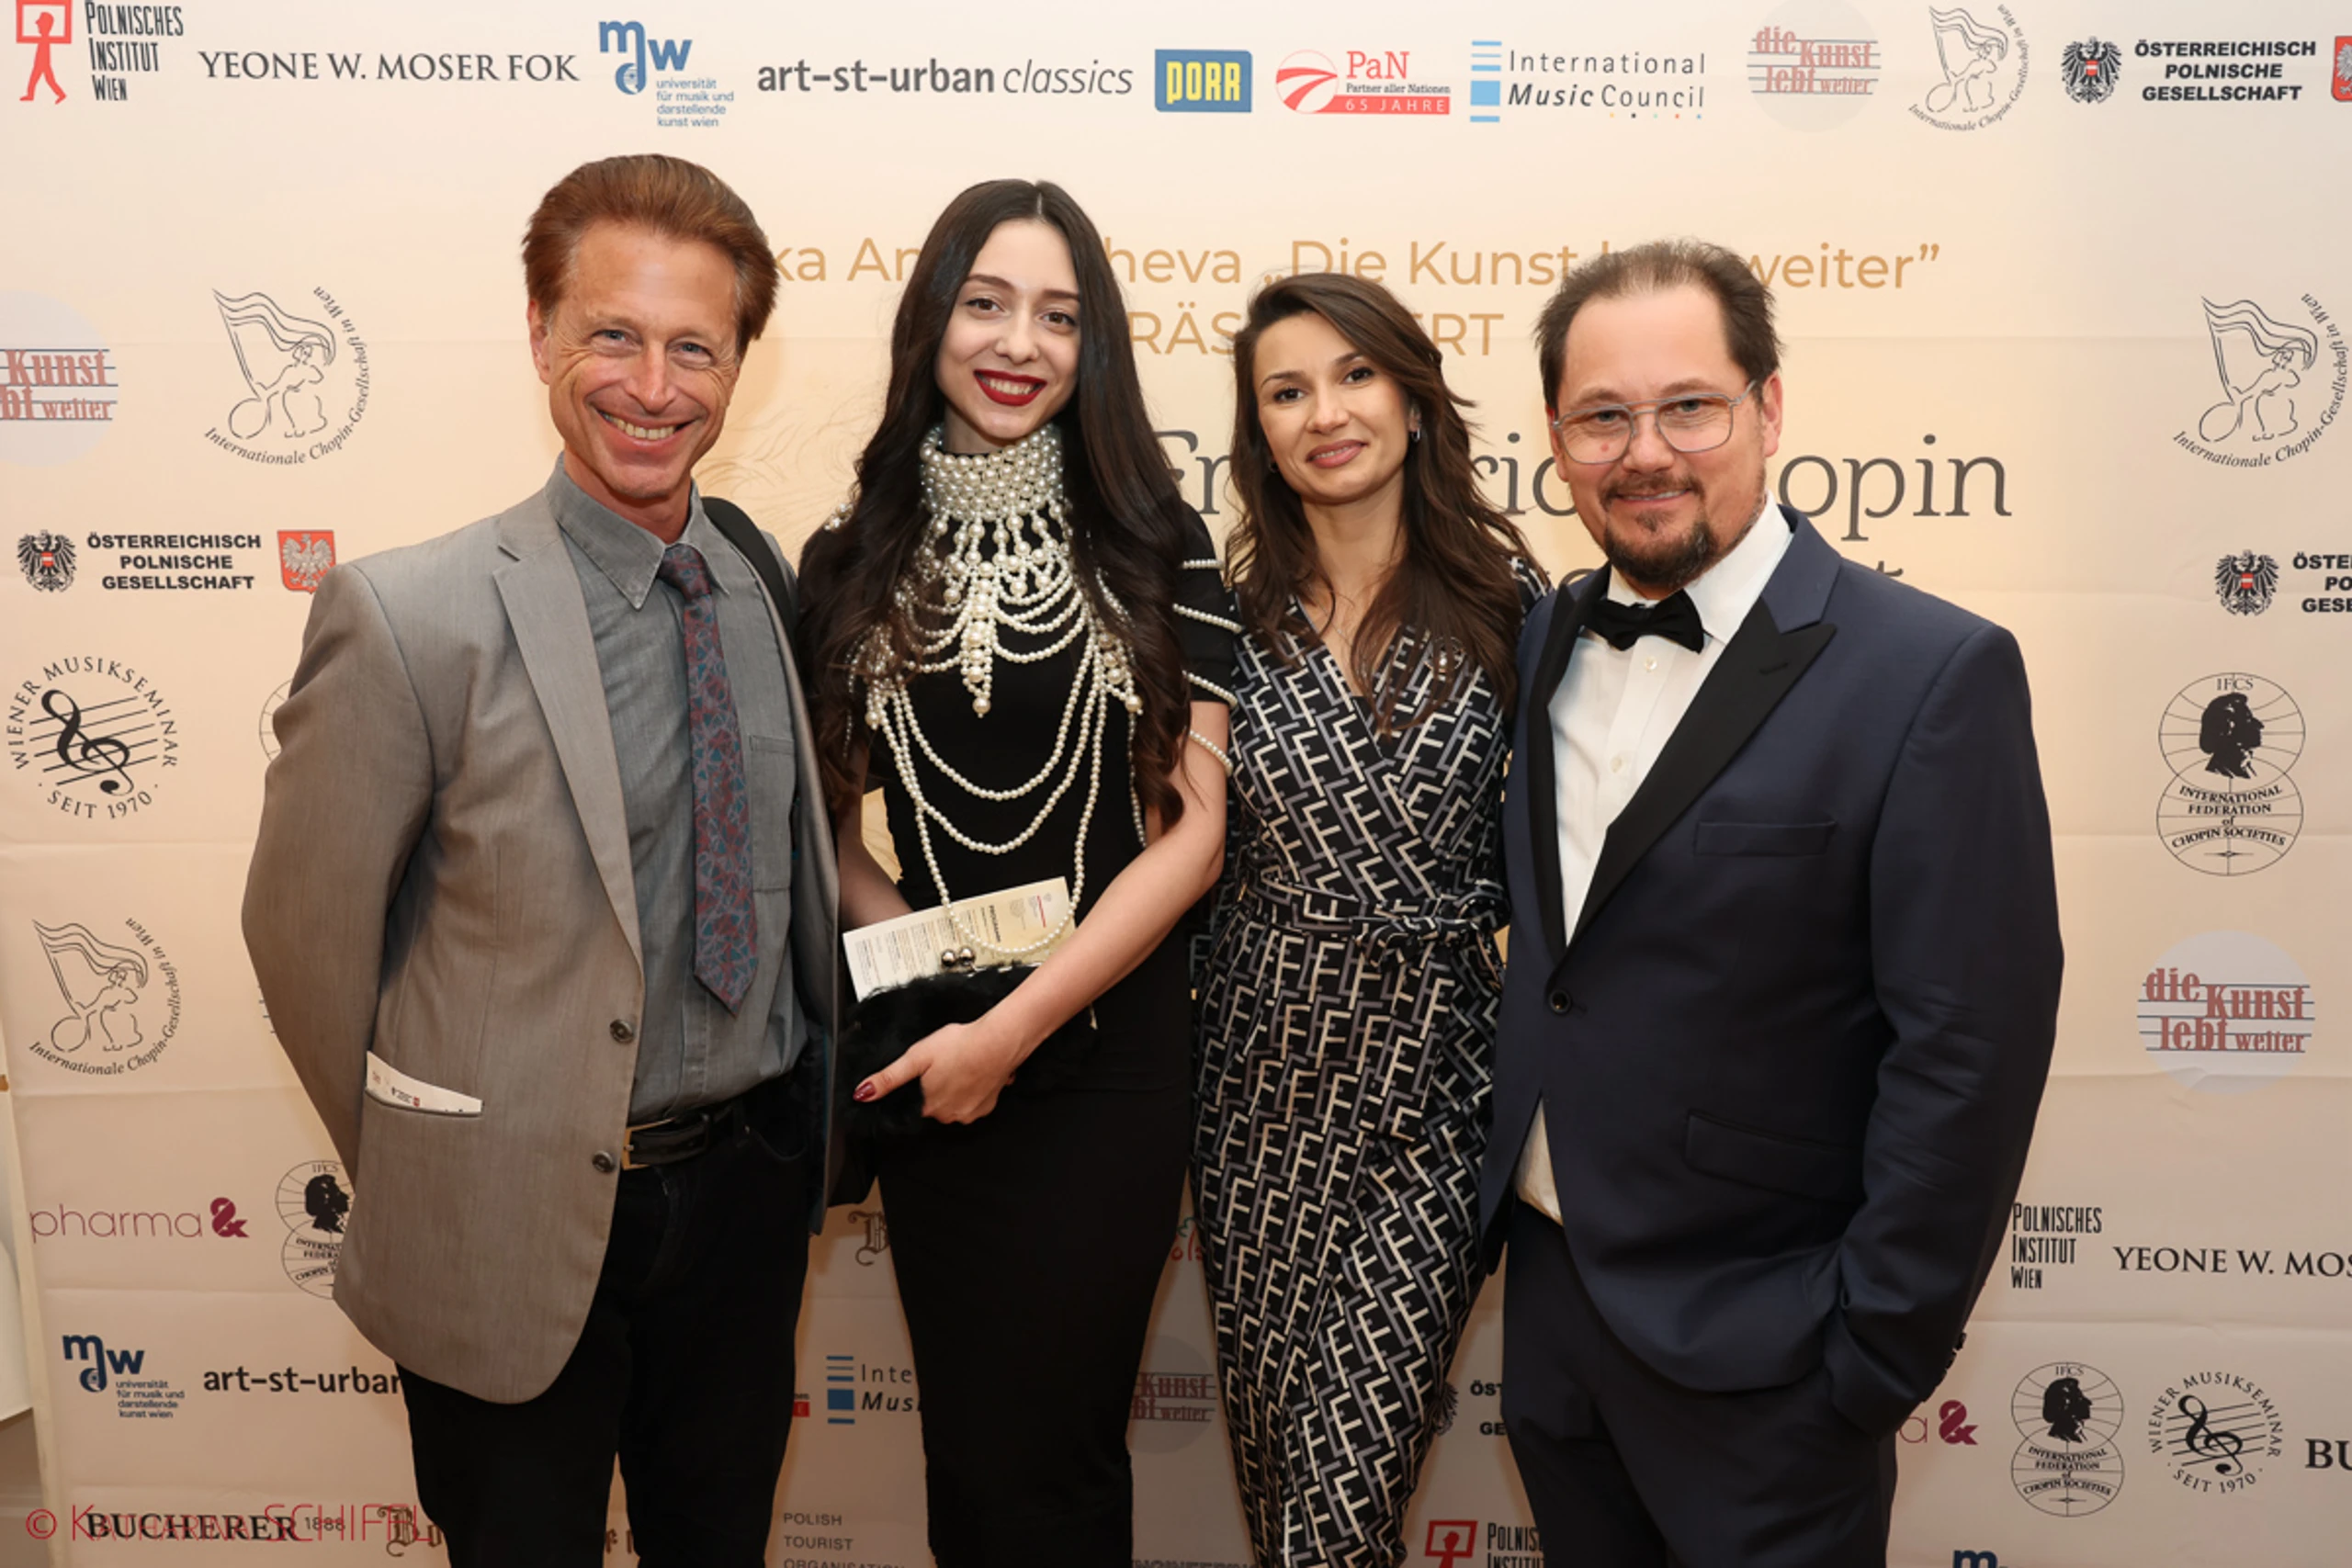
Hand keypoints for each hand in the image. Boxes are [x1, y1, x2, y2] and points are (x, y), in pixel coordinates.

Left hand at [853, 1018, 1024, 1124]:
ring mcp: (970, 1113)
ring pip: (953, 1104)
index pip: (913, 1106)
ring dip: (954, 1090)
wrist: (998, 1041)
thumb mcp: (917, 1056)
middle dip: (935, 1088)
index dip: (917, 1089)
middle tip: (943, 1064)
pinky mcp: (988, 1107)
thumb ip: (889, 1078)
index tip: (925, 1075)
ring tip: (959, 1066)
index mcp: (928, 1105)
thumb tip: (862, 1094)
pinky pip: (973, 1103)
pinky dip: (972, 1091)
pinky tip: (973, 1072)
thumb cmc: (960, 1045)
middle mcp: (948, 1115)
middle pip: (933, 1106)